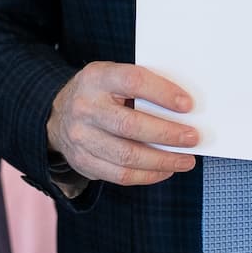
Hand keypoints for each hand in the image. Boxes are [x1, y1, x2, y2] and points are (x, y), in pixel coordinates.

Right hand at [46, 62, 198, 186]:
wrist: (58, 114)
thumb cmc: (100, 94)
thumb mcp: (112, 77)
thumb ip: (141, 87)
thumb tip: (184, 108)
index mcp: (96, 78)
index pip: (133, 81)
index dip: (162, 93)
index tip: (188, 105)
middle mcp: (85, 107)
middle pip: (130, 125)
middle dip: (167, 134)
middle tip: (192, 138)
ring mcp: (81, 137)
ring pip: (127, 156)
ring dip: (163, 160)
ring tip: (186, 160)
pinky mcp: (83, 162)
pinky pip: (120, 175)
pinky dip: (148, 175)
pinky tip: (165, 169)